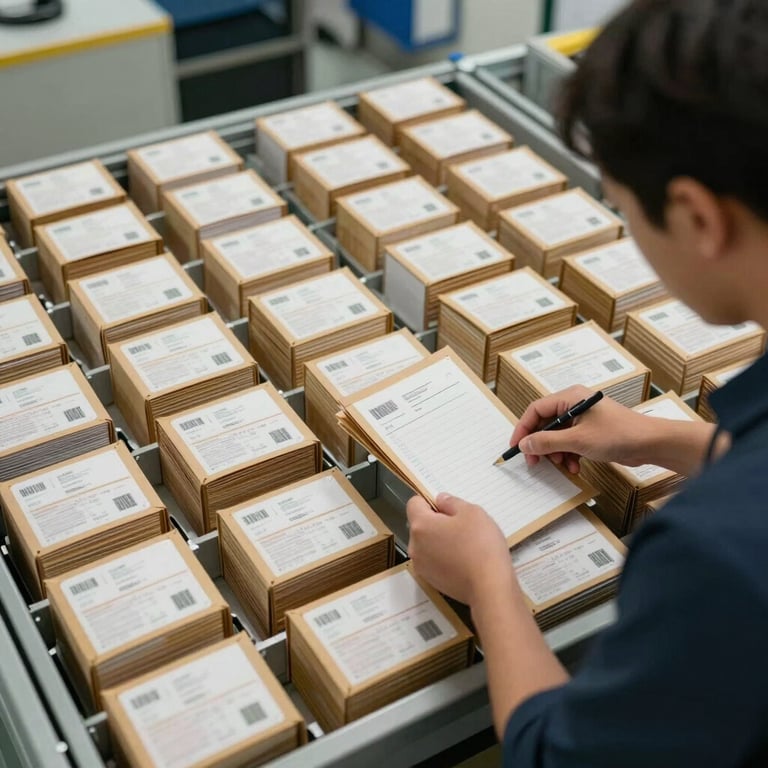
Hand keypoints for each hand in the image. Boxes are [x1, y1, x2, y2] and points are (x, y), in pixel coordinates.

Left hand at [407, 492, 514, 605]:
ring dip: (440, 541)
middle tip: (462, 527)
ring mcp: (421, 566)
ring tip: (465, 546)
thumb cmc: (481, 545)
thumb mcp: (472, 512)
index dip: (430, 501)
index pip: (414, 503)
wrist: (489, 587)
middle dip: (437, 523)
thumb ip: (452, 502)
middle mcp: (415, 546)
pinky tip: (463, 561)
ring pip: (427, 544)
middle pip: (420, 525)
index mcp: (421, 525)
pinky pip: (434, 561)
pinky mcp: (431, 581)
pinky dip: (444, 558)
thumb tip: (440, 500)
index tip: (448, 508)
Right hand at [509, 385, 651, 473]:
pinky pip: (570, 442)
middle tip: (535, 462)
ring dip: (556, 452)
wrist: (651, 443)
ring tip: (562, 465)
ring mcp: (583, 418)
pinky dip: (569, 454)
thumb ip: (547, 442)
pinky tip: (575, 466)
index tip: (517, 446)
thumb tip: (524, 444)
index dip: (524, 428)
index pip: (536, 410)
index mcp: (570, 397)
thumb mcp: (577, 440)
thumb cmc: (619, 434)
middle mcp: (575, 404)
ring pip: (557, 435)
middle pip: (545, 423)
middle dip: (540, 444)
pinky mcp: (591, 431)